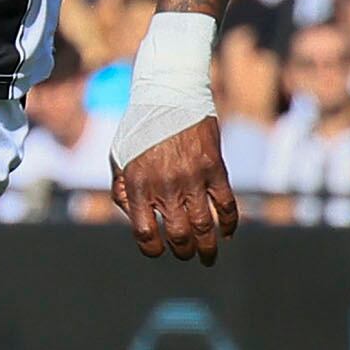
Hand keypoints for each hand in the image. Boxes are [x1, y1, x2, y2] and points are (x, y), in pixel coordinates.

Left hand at [113, 116, 237, 265]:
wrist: (170, 94)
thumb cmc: (141, 128)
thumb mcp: (120, 158)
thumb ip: (122, 190)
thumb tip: (133, 218)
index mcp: (139, 185)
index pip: (145, 233)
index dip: (152, 249)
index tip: (158, 249)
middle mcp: (165, 185)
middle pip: (179, 235)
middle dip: (183, 252)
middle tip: (186, 254)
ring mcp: (192, 178)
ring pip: (204, 226)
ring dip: (207, 247)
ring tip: (207, 255)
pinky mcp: (214, 168)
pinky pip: (226, 205)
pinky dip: (229, 224)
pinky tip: (227, 234)